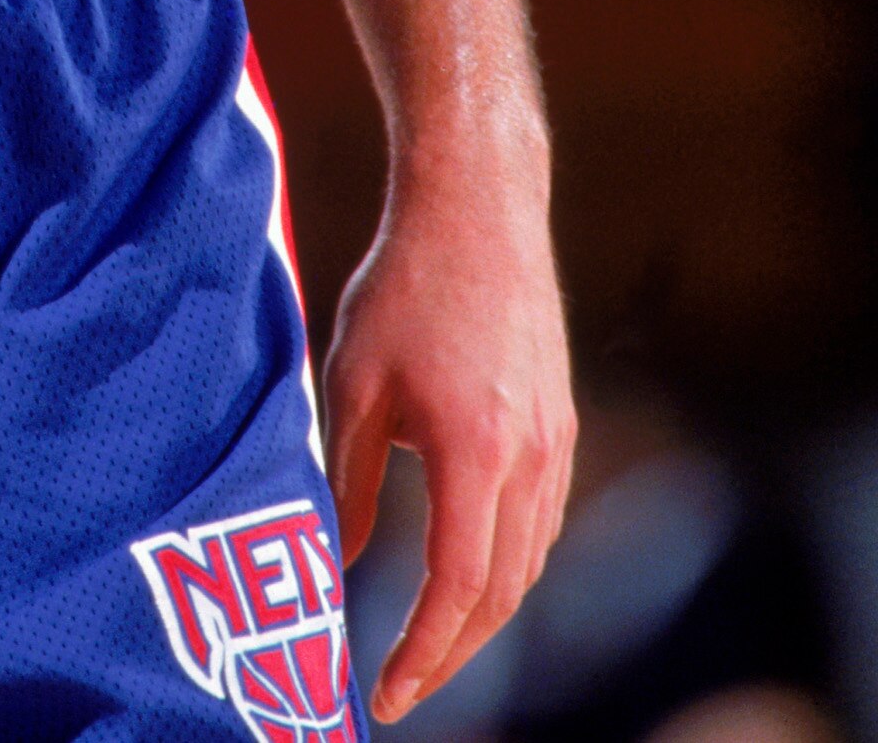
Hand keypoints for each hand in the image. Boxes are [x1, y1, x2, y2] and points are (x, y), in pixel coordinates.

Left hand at [324, 153, 574, 718]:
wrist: (477, 207)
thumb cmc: (403, 285)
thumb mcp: (354, 380)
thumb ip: (350, 478)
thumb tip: (340, 559)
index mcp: (473, 449)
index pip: (457, 588)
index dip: (423, 653)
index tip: (386, 693)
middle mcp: (529, 457)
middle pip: (501, 594)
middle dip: (452, 652)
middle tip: (404, 684)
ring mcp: (556, 441)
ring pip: (529, 563)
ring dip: (483, 614)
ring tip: (429, 640)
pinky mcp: (561, 423)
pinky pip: (541, 521)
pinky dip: (507, 564)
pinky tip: (470, 569)